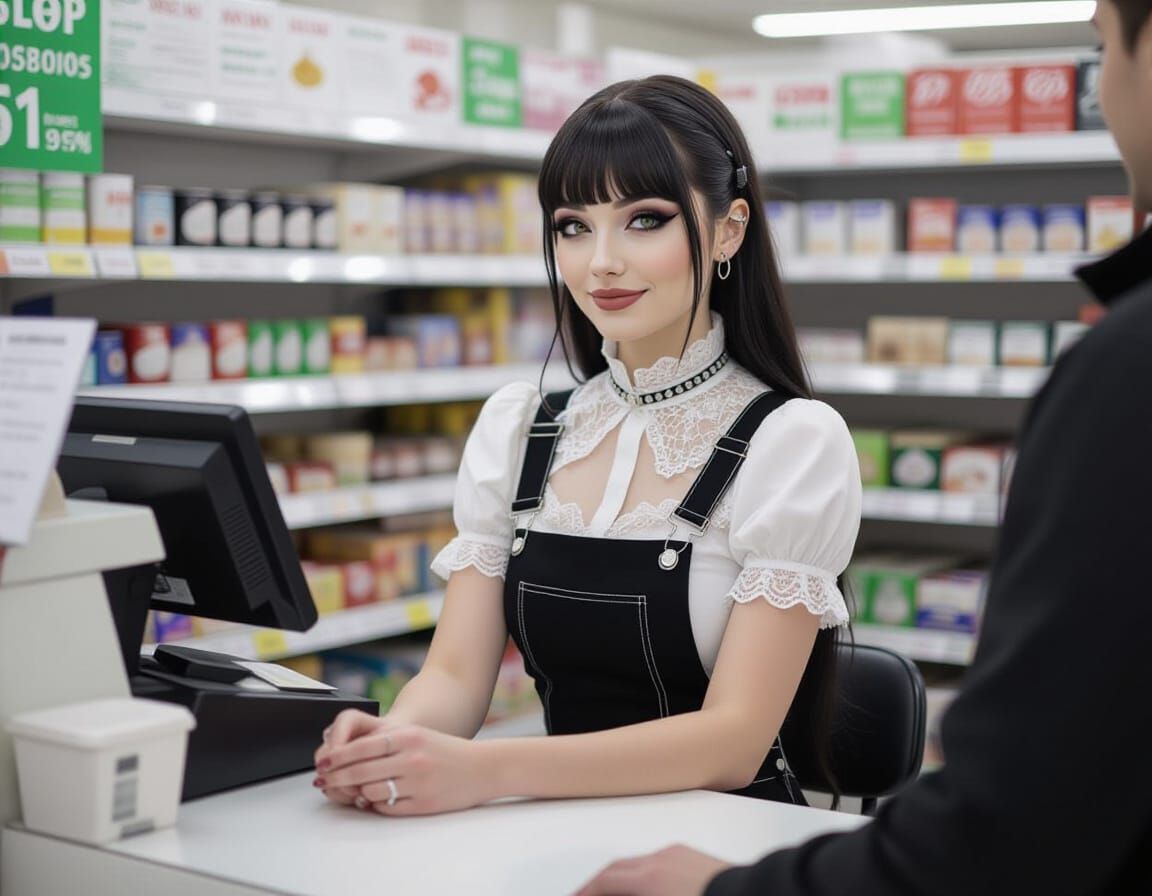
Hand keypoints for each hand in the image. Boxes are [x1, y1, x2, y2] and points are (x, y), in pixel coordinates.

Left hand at [315, 723, 495, 815]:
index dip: (338, 756)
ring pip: (372, 791)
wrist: (483, 767)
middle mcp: (412, 758)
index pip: (363, 747)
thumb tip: (349, 756)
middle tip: (324, 781)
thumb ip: (387, 742)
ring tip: (352, 791)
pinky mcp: (424, 804)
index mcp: (409, 737)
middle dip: (338, 778)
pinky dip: (377, 805)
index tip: (324, 763)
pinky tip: (375, 800)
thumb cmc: (447, 751)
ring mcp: (418, 782)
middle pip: (362, 771)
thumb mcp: (418, 736)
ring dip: (357, 793)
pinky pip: (389, 808)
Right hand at [574, 845, 730, 895]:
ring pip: (638, 864)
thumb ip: (631, 895)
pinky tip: (649, 889)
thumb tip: (613, 894)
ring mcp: (679, 856)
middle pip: (617, 869)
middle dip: (599, 884)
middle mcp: (661, 860)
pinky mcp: (695, 859)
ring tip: (617, 895)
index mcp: (649, 878)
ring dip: (622, 880)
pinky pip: (658, 863)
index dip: (585, 892)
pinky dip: (644, 876)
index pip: (605, 881)